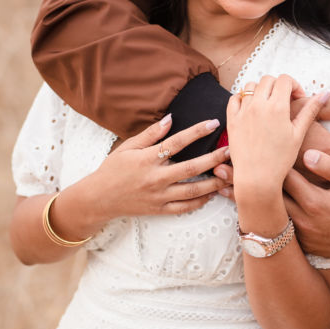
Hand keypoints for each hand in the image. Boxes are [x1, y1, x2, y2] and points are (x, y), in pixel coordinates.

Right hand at [85, 114, 230, 219]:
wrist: (99, 199)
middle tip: (230, 151)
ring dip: (213, 183)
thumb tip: (170, 119)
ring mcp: (158, 196)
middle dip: (213, 159)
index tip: (213, 123)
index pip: (176, 142)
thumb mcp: (127, 147)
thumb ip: (150, 134)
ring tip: (228, 175)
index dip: (196, 131)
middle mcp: (155, 178)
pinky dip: (200, 202)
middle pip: (191, 168)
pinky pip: (184, 208)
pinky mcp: (159, 210)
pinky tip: (211, 194)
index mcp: (147, 159)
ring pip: (192, 191)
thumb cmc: (113, 170)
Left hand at [226, 76, 329, 200]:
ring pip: (250, 86)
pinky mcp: (232, 119)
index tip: (296, 98)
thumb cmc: (280, 160)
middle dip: (278, 86)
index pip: (284, 79)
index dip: (294, 85)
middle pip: (268, 80)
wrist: (257, 178)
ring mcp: (243, 111)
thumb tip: (326, 94)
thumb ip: (311, 110)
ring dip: (260, 90)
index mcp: (277, 107)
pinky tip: (251, 109)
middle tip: (284, 101)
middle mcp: (258, 105)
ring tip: (268, 105)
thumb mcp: (299, 133)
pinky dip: (242, 98)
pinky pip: (234, 98)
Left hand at [284, 149, 329, 258]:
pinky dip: (285, 214)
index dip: (284, 163)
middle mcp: (304, 221)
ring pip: (277, 212)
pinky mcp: (305, 244)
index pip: (284, 177)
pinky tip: (294, 203)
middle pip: (274, 196)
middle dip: (276, 180)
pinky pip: (286, 227)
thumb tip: (307, 154)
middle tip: (281, 167)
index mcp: (315, 203)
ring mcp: (303, 235)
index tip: (287, 154)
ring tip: (283, 183)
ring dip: (279, 197)